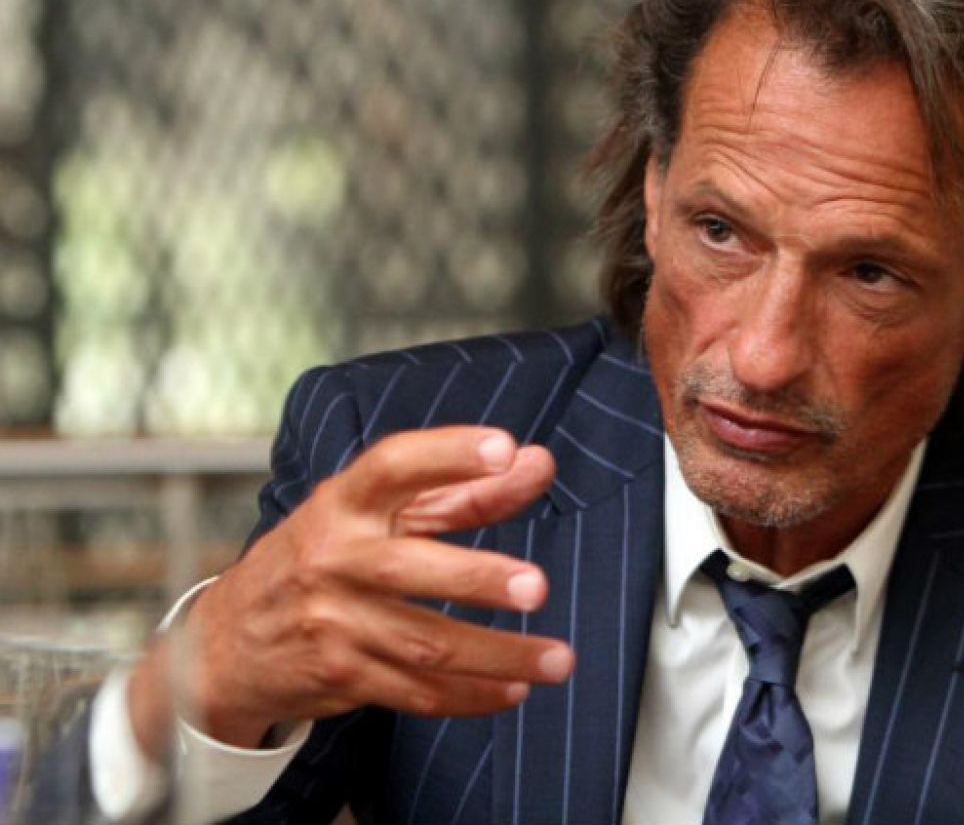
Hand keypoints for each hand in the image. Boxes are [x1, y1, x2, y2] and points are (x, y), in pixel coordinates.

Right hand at [128, 427, 569, 751]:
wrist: (224, 643)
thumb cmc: (321, 558)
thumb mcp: (375, 514)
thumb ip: (460, 489)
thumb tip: (538, 463)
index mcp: (344, 504)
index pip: (394, 466)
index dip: (449, 453)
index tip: (504, 449)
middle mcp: (335, 559)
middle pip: (411, 568)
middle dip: (477, 579)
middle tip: (537, 587)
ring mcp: (334, 623)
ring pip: (426, 642)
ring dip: (499, 655)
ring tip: (558, 659)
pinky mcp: (340, 676)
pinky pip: (416, 691)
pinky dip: (470, 695)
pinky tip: (514, 690)